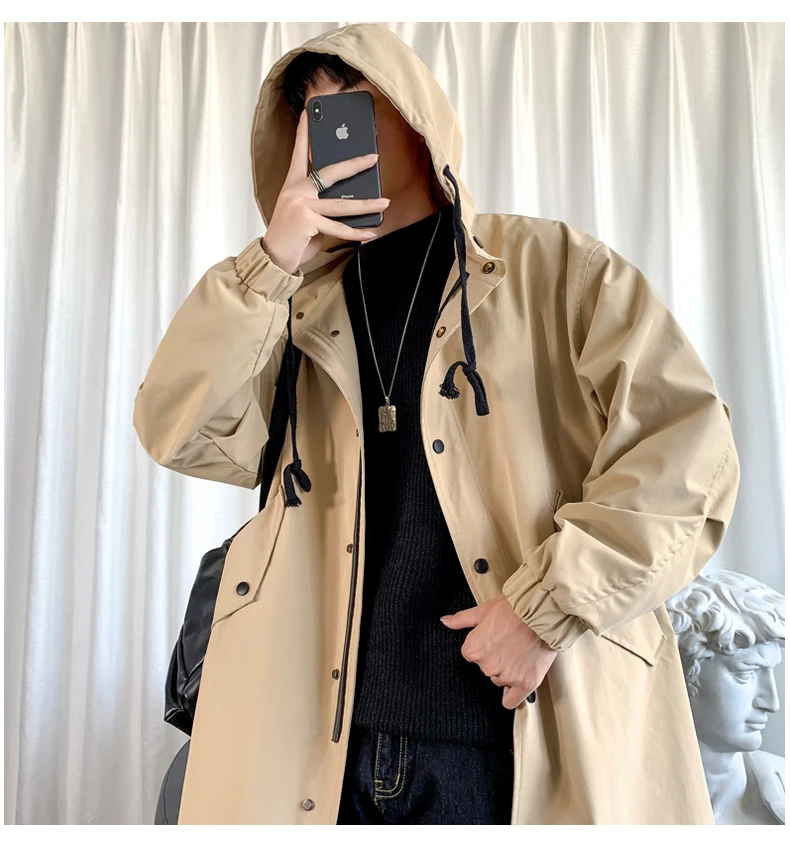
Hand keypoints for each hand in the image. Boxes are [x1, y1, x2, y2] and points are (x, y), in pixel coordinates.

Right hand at [262, 108, 389, 274]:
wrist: (273, 256)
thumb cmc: (292, 236)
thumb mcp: (306, 215)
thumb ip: (323, 205)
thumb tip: (352, 205)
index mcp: (293, 185)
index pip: (299, 153)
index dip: (304, 133)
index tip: (308, 113)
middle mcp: (296, 190)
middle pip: (330, 172)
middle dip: (354, 164)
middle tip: (373, 157)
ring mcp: (301, 205)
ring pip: (340, 204)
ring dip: (366, 204)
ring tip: (384, 201)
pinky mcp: (307, 221)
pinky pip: (337, 227)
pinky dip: (355, 233)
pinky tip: (369, 232)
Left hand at [440, 594, 557, 708]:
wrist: (540, 612)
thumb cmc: (513, 609)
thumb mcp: (482, 610)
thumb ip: (461, 619)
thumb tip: (445, 621)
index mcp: (473, 650)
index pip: (472, 655)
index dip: (484, 646)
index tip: (495, 639)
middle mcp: (487, 666)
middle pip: (486, 669)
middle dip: (496, 658)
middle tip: (509, 644)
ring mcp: (506, 676)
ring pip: (500, 681)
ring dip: (507, 671)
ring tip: (520, 653)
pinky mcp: (525, 683)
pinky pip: (512, 701)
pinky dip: (513, 695)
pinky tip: (517, 683)